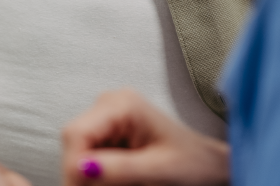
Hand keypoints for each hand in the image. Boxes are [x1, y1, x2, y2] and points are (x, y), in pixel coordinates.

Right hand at [61, 89, 229, 185]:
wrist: (206, 164)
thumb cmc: (191, 163)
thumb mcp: (157, 170)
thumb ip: (119, 169)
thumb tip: (80, 169)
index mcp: (123, 104)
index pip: (76, 134)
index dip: (74, 167)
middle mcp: (110, 103)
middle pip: (73, 142)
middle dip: (80, 175)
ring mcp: (107, 114)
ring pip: (77, 151)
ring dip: (88, 177)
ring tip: (119, 184)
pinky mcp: (107, 130)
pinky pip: (87, 154)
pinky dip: (96, 175)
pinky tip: (118, 181)